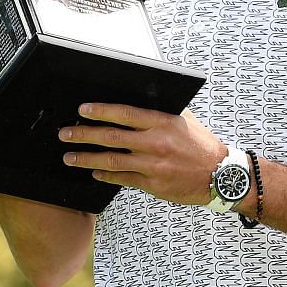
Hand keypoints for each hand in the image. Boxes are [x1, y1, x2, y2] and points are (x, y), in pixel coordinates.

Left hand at [58, 103, 229, 206]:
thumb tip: (140, 102)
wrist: (221, 176)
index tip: (83, 110)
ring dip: (86, 159)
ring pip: (111, 161)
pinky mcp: (153, 184)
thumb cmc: (202, 146)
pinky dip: (105, 176)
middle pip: (111, 137)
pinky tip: (94, 174)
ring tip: (70, 157)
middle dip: (83, 135)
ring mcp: (153, 165)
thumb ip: (162, 113)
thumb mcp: (185, 121)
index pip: (124, 113)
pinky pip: (123, 179)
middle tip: (65, 133)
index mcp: (163, 122)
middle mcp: (156, 142)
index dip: (100, 111)